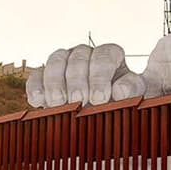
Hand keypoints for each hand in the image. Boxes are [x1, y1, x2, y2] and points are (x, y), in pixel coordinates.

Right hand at [25, 43, 144, 107]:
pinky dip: (35, 87)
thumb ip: (131, 89)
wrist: (102, 115)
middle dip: (77, 80)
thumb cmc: (122, 102)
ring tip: (58, 103)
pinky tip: (38, 101)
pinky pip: (36, 75)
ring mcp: (63, 62)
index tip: (100, 99)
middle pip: (78, 57)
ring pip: (56, 60)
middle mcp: (85, 54)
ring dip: (55, 82)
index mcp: (110, 54)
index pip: (104, 55)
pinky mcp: (44, 76)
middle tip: (78, 101)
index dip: (100, 76)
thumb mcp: (134, 96)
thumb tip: (120, 90)